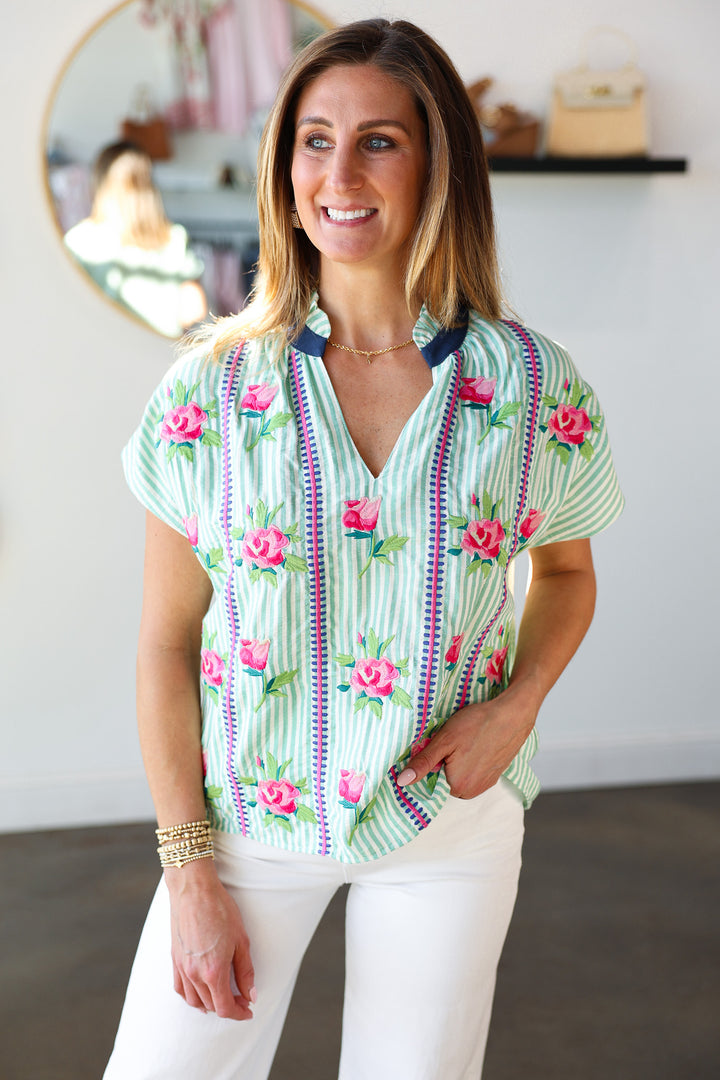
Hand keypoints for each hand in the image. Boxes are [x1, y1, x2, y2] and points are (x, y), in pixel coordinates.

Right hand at [166, 861, 255, 1020]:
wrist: (194, 890)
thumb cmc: (220, 910)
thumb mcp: (241, 941)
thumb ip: (246, 972)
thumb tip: (251, 995)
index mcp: (213, 972)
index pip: (224, 1007)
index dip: (239, 1013)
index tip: (249, 1010)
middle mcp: (194, 975)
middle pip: (210, 1005)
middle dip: (228, 1007)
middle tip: (243, 998)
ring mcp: (181, 968)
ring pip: (194, 1001)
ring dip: (210, 1004)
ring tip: (223, 996)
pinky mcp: (174, 959)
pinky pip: (180, 988)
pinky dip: (191, 996)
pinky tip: (200, 990)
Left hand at [396, 683, 537, 798]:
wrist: (513, 714)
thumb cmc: (477, 724)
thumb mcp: (444, 740)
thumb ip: (423, 763)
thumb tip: (402, 782)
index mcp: (458, 787)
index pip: (433, 780)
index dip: (433, 761)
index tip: (440, 745)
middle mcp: (473, 791)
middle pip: (447, 779)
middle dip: (447, 762)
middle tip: (454, 741)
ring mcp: (487, 784)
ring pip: (462, 775)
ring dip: (460, 761)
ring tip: (466, 741)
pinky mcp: (496, 775)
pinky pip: (476, 771)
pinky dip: (473, 760)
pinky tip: (477, 743)